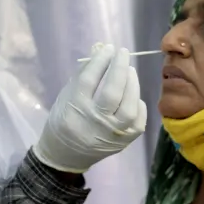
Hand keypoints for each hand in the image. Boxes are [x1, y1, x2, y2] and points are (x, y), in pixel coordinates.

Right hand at [33, 43, 146, 172]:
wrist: (66, 155)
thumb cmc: (65, 119)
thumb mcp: (66, 96)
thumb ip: (83, 74)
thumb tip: (100, 50)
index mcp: (76, 108)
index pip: (89, 80)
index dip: (100, 61)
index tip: (108, 48)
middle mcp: (95, 122)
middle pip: (112, 92)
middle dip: (119, 68)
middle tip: (123, 52)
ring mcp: (112, 134)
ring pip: (128, 108)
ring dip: (132, 84)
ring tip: (130, 71)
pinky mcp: (124, 142)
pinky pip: (138, 120)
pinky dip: (138, 104)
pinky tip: (133, 95)